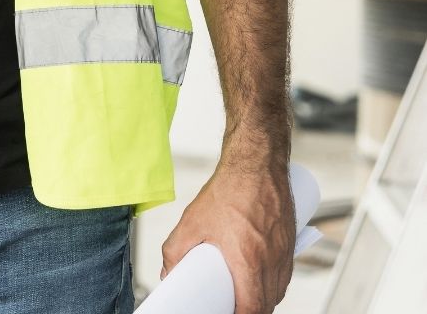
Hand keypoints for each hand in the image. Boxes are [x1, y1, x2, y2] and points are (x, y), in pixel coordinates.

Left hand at [160, 159, 294, 313]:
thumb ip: (176, 249)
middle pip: (266, 304)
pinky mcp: (290, 242)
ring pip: (277, 291)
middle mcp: (271, 261)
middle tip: (230, 306)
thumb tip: (169, 272)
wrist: (257, 161)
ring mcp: (284, 252)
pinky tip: (259, 278)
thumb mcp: (193, 220)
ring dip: (262, 299)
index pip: (251, 308)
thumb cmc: (230, 188)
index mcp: (249, 260)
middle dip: (250, 311)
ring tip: (243, 296)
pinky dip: (272, 283)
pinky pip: (284, 274)